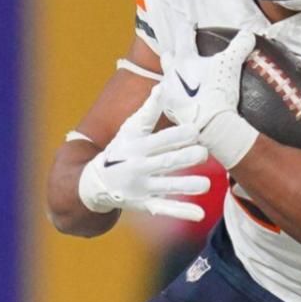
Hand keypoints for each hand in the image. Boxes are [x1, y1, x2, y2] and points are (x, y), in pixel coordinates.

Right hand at [77, 98, 211, 219]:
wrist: (94, 183)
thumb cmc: (119, 151)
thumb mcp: (129, 130)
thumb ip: (148, 111)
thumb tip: (162, 86)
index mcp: (137, 147)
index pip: (159, 140)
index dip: (177, 135)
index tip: (195, 130)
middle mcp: (139, 167)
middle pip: (165, 162)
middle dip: (185, 158)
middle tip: (204, 152)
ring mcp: (142, 188)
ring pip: (167, 187)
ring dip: (187, 186)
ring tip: (206, 185)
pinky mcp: (145, 204)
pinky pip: (165, 209)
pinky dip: (181, 212)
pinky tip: (200, 214)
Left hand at [163, 29, 260, 166]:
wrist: (210, 126)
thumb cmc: (218, 93)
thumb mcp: (232, 66)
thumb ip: (239, 46)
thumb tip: (248, 34)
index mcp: (184, 58)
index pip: (183, 34)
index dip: (189, 27)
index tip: (193, 26)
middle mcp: (170, 73)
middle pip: (168, 56)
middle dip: (176, 54)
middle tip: (188, 56)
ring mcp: (167, 93)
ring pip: (166, 78)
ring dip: (175, 78)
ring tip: (187, 81)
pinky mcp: (169, 110)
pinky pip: (169, 100)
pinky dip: (177, 98)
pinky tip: (188, 102)